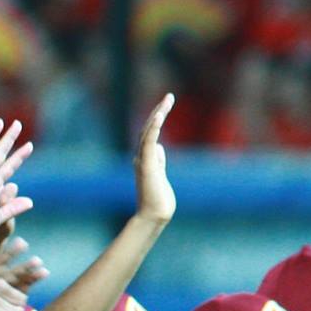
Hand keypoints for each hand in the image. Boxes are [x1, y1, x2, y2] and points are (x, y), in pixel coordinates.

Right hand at [134, 94, 175, 223]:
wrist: (155, 214)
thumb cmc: (158, 198)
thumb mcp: (160, 174)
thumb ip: (158, 160)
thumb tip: (159, 148)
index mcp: (145, 157)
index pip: (150, 133)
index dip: (158, 117)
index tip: (166, 104)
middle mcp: (141, 156)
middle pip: (149, 128)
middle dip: (159, 111)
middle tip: (170, 96)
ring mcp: (143, 160)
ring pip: (148, 132)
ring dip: (158, 115)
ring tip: (167, 100)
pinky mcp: (147, 165)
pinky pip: (148, 142)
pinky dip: (153, 128)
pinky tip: (159, 116)